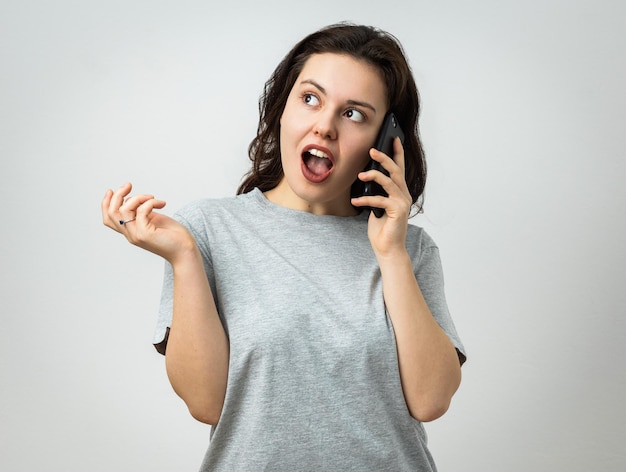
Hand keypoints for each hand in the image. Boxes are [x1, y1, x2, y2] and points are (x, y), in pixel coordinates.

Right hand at [101, 182, 196, 263]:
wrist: (186, 250)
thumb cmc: (174, 236)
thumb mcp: (154, 220)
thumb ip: (143, 213)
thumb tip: (136, 200)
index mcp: (131, 231)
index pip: (109, 218)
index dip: (106, 203)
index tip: (112, 190)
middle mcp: (131, 234)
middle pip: (112, 213)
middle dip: (118, 195)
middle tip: (129, 185)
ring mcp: (136, 235)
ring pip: (123, 210)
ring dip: (137, 197)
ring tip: (152, 197)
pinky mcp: (145, 234)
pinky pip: (142, 211)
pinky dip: (151, 202)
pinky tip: (162, 203)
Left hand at [351, 137, 411, 257]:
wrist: (388, 249)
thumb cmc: (381, 228)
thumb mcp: (376, 205)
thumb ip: (375, 191)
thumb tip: (365, 177)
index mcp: (399, 191)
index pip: (399, 168)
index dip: (397, 152)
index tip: (393, 137)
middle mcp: (404, 194)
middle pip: (395, 170)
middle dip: (384, 158)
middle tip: (371, 151)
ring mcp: (402, 202)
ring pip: (389, 182)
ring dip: (373, 176)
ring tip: (360, 176)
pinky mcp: (398, 211)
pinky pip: (380, 200)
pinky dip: (366, 199)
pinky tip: (355, 200)